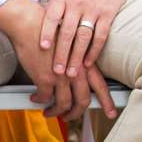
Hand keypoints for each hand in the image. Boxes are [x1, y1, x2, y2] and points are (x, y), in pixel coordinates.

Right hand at [0, 0, 108, 123]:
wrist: (31, 25)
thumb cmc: (49, 32)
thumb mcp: (71, 45)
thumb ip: (77, 61)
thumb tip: (76, 76)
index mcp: (86, 63)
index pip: (101, 86)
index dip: (107, 102)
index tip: (111, 113)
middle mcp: (77, 71)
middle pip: (83, 101)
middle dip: (76, 113)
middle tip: (70, 117)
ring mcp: (61, 77)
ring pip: (63, 104)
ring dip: (56, 112)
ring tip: (50, 112)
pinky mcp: (45, 79)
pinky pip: (44, 98)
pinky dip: (40, 101)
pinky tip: (35, 98)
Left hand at [38, 0, 141, 94]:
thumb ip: (57, 8)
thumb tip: (42, 31)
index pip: (52, 16)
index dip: (46, 32)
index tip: (43, 48)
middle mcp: (77, 3)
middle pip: (67, 32)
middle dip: (61, 53)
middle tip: (56, 71)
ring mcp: (93, 9)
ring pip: (83, 38)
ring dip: (76, 57)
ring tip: (71, 73)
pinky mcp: (108, 14)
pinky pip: (100, 36)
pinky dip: (94, 51)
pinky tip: (88, 63)